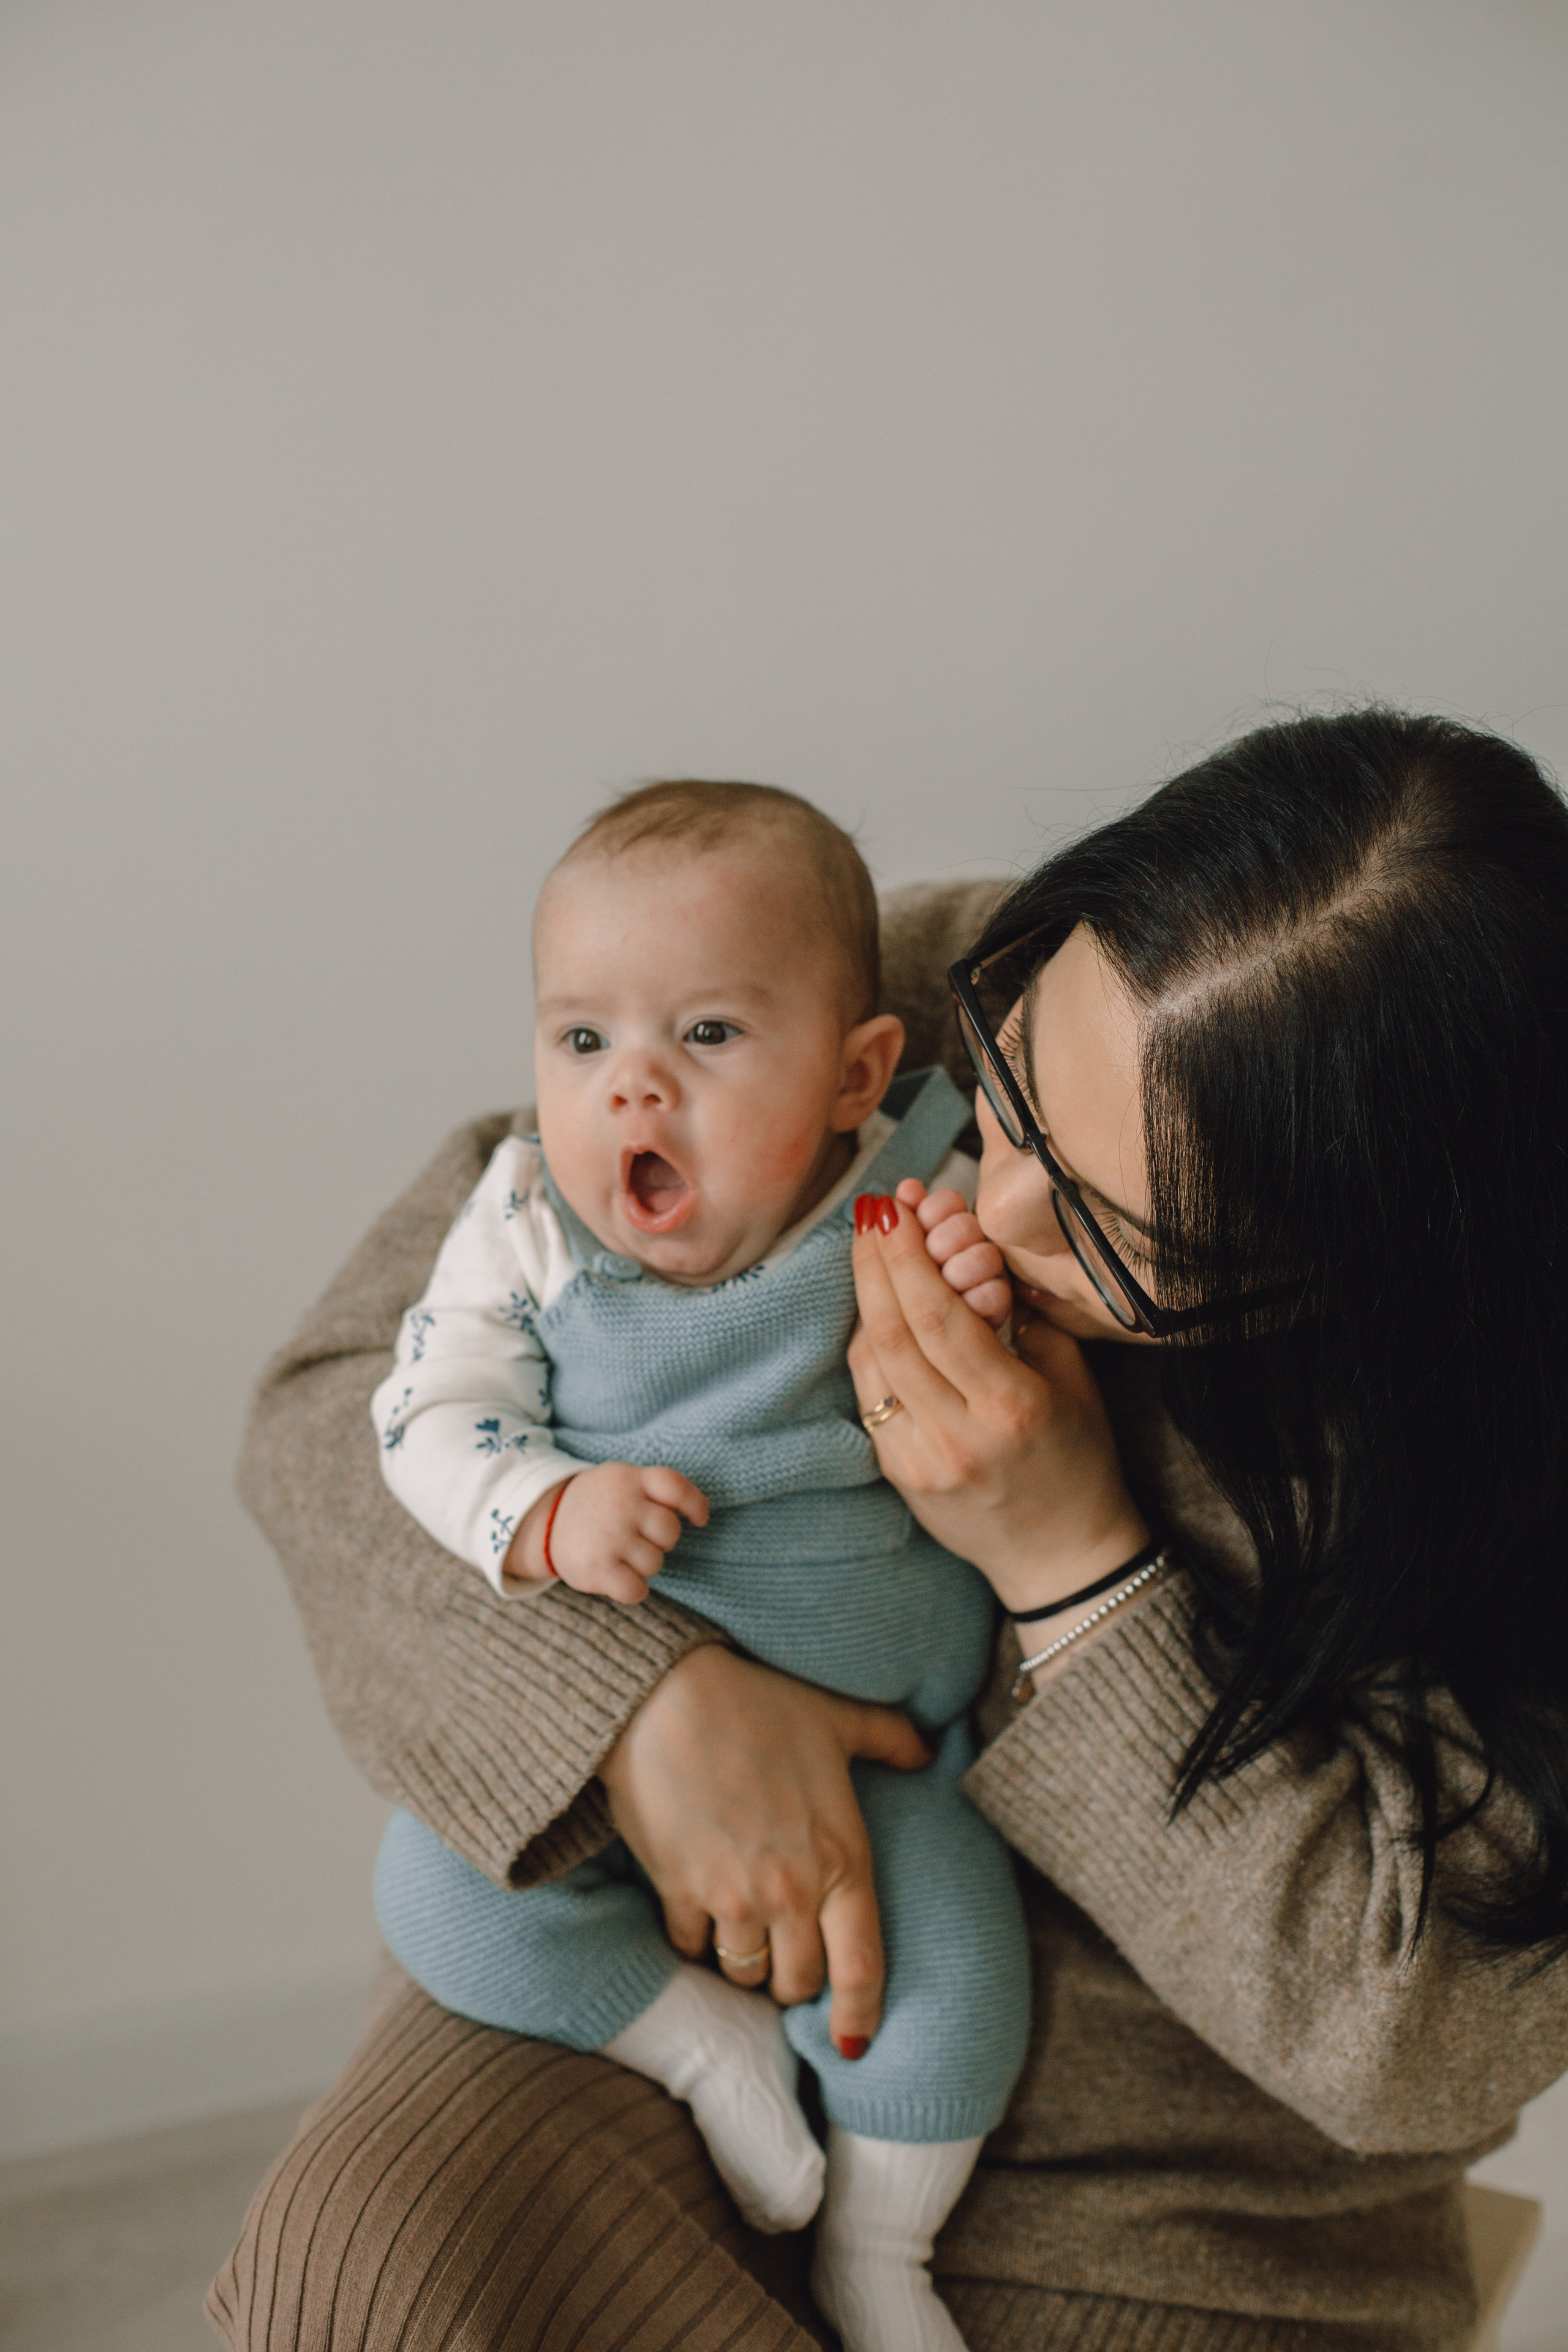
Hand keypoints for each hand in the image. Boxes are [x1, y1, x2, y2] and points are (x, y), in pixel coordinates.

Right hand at [507, 1462, 707, 1601]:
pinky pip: (637, 1590)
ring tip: (619, 1554)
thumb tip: (701, 1511)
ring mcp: (610, 1536)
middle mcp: (621, 1505)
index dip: (695, 1504)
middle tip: (637, 1538)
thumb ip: (655, 1488)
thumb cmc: (597, 1505)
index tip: (699, 1519)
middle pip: (670, 1532)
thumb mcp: (621, 1480)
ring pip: (655, 1563)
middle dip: (660, 1541)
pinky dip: (633, 1590)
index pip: (675, 1487)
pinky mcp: (597, 1568)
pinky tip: (619, 1579)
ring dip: (642, 1565)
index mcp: (629, 1479)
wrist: (543, 1522)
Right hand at [598, 1646, 931, 2052]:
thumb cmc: (755, 1703)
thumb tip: (930, 1749)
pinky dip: (695, 1942)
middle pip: (799, 1982)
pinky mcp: (680, 1891)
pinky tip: (696, 1916)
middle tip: (787, 1962)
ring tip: (742, 1937)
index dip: (859, 2013)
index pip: (862, 1964)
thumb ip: (889, 1739)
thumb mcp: (835, 1718)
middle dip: (795, 1982)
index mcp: (842, 1856)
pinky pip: (691, 1947)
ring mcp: (735, 1896)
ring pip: (745, 1973)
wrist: (664, 1697)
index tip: (853, 2041)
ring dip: (746, 1964)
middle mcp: (793, 1890)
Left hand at [849, 1192, 1147, 1612]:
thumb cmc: (1080, 1460)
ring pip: (871, 1362)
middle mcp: (958, 1437)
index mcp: (1011, 1409)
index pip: (940, 1317)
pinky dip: (870, 1344)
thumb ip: (1022, 1318)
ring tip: (872, 1248)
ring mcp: (920, 1462)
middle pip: (893, 1332)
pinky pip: (871, 1393)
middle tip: (873, 1212)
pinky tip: (878, 1308)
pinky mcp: (897, 1475)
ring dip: (865, 1297)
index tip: (897, 1207)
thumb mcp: (1071, 1380)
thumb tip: (969, 1255)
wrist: (1061, 1555)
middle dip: (876, 1261)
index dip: (909, 1255)